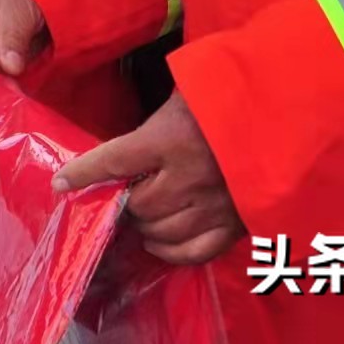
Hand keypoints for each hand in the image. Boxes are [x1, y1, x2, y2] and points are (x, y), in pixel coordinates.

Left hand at [53, 91, 244, 264]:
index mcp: (172, 138)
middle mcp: (190, 176)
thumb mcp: (185, 92)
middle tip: (119, 192)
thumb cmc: (227, 96)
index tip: (60, 183)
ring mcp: (215, 204)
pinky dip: (170, 251)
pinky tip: (157, 241)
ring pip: (161, 230)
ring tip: (139, 213)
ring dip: (143, 224)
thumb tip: (121, 142)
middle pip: (138, 202)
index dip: (83, 173)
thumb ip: (153, 119)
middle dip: (122, 199)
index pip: (114, 160)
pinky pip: (194, 251)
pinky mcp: (236, 223)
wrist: (283, 114)